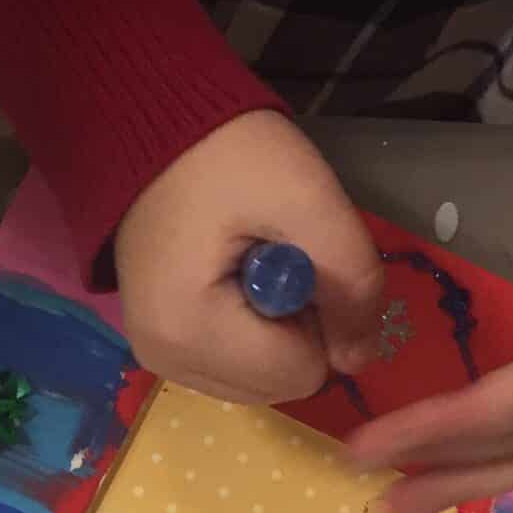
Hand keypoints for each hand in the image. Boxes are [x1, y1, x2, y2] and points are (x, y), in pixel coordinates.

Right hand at [112, 111, 390, 403]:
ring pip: (258, 384)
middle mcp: (166, 362)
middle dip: (297, 329)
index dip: (321, 317)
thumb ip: (352, 279)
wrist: (151, 127)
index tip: (297, 259)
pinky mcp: (158, 348)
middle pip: (279, 386)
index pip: (300, 372)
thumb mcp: (309, 200)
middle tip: (277, 260)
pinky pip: (231, 370)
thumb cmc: (228, 157)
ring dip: (275, 332)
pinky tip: (234, 282)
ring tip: (253, 266)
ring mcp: (156, 359)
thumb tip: (361, 357)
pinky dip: (249, 335)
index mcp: (191, 332)